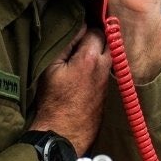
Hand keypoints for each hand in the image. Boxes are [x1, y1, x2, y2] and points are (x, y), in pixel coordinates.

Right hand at [30, 27, 111, 155]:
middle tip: (81, 39)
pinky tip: (85, 69)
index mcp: (90, 58)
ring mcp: (107, 80)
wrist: (64, 133)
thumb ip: (66, 44)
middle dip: (97, 36)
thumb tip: (77, 28)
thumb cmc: (54, 101)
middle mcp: (104, 67)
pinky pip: (106, 69)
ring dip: (98, 51)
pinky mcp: (107, 90)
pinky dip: (98, 64)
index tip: (75, 31)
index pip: (95, 29)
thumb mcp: (51, 68)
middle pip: (108, 40)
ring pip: (109, 55)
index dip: (84, 27)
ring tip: (82, 53)